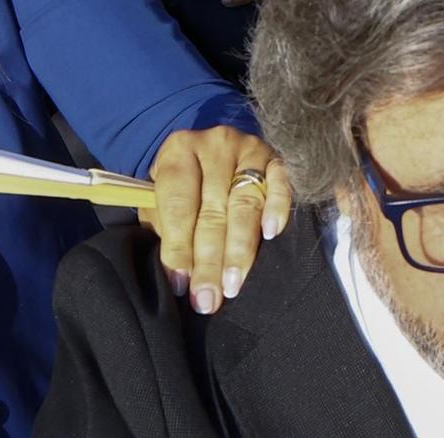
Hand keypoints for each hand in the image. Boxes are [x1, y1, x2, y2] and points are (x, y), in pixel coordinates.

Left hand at [146, 128, 290, 313]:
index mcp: (178, 150)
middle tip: (208, 298)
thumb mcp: (162, 197)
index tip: (180, 283)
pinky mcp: (275, 157)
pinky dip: (277, 208)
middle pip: (212, 210)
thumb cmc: (183, 184)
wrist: (212, 150)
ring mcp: (248, 149)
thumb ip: (165, 228)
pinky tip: (271, 234)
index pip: (178, 203)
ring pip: (245, 204)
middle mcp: (214, 144)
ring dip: (239, 249)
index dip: (178, 246)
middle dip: (209, 260)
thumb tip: (178, 277)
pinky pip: (280, 183)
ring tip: (233, 285)